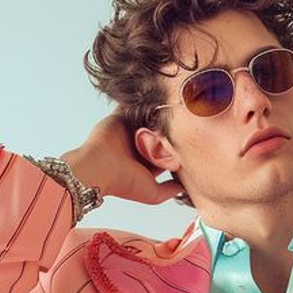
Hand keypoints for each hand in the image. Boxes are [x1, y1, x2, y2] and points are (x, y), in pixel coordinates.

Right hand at [63, 113, 183, 206]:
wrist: (99, 168)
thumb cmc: (124, 183)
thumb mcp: (153, 194)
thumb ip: (170, 190)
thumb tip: (185, 186)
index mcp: (146, 162)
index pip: (167, 151)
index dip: (179, 146)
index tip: (192, 140)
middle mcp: (138, 146)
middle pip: (159, 133)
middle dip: (171, 129)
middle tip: (186, 121)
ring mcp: (128, 131)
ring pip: (148, 119)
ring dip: (158, 114)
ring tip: (175, 106)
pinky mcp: (119, 117)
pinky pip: (132, 106)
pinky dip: (142, 102)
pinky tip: (155, 98)